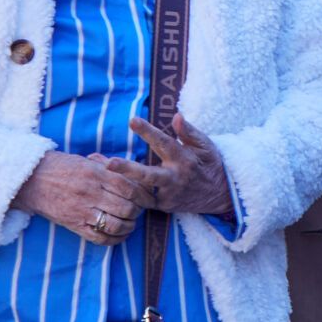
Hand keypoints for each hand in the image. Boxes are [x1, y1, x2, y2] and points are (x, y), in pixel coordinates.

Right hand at [13, 150, 153, 245]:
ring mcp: (82, 211)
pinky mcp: (74, 225)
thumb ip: (110, 167)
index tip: (150, 197)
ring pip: (116, 225)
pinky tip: (120, 234)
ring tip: (131, 222)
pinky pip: (100, 238)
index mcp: (96, 174)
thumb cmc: (62, 167)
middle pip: (127, 207)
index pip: (130, 187)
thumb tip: (135, 172)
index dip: (145, 195)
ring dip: (129, 226)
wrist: (31, 180)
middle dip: (139, 211)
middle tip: (140, 209)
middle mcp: (91, 193)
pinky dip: (115, 239)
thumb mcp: (87, 161)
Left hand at [108, 113, 234, 218]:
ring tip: (101, 172)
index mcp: (184, 159)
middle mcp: (174, 178)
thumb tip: (176, 116)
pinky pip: (141, 200)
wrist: (220, 194)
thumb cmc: (210, 164)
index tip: (132, 120)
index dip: (148, 131)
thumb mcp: (206, 145)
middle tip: (109, 163)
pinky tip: (109, 184)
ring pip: (140, 190)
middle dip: (127, 169)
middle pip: (147, 175)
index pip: (164, 143)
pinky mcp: (162, 205)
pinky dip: (126, 192)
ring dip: (120, 182)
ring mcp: (167, 194)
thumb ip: (189, 132)